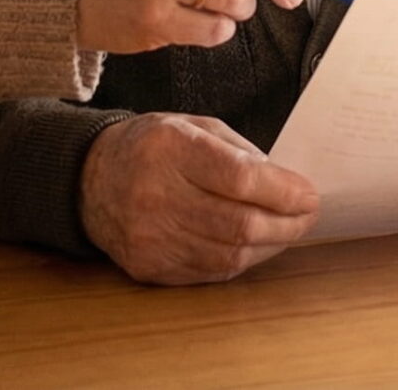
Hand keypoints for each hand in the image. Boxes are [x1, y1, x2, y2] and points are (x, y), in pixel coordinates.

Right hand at [80, 113, 318, 284]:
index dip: (283, 191)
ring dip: (269, 246)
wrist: (89, 180)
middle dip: (286, 223)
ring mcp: (150, 237)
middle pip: (240, 223)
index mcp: (169, 149)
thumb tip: (285, 183)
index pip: (239, 178)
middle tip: (307, 215)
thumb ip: (238, 151)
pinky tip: (253, 246)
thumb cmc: (149, 147)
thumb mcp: (191, 125)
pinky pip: (210, 272)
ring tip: (286, 230)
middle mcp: (156, 195)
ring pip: (230, 255)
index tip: (308, 194)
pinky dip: (241, 260)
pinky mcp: (149, 266)